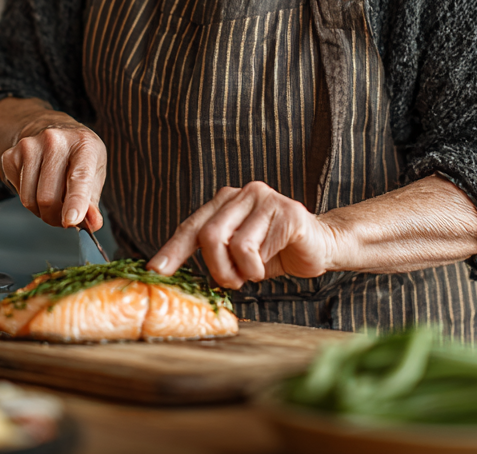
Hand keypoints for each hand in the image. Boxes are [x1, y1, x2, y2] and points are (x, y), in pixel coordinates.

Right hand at [0, 116, 106, 230]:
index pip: (79, 178)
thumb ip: (93, 202)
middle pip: (48, 198)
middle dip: (56, 217)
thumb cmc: (78, 156)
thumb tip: (92, 223)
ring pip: (30, 200)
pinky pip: (17, 193)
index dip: (76, 202)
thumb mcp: (95, 172)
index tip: (71, 220)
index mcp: (83, 144)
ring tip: (52, 200)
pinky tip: (38, 186)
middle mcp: (54, 140)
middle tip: (63, 217)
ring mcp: (29, 146)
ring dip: (41, 212)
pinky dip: (29, 200)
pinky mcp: (10, 155)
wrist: (52, 130)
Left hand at [147, 182, 341, 288]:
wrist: (321, 246)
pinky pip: (255, 249)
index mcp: (226, 200)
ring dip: (240, 271)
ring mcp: (266, 199)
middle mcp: (243, 193)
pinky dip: (257, 268)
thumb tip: (177, 275)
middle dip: (216, 268)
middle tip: (230, 282)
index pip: (191, 226)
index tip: (155, 271)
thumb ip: (214, 254)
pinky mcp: (286, 212)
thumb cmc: (275, 251)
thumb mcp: (236, 254)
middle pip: (208, 235)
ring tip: (252, 273)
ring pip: (231, 244)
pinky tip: (270, 262)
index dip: (172, 250)